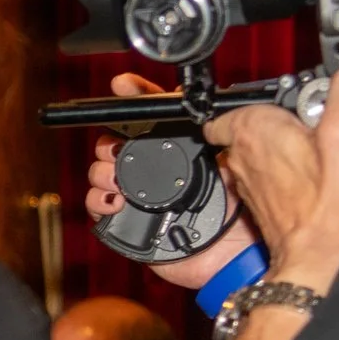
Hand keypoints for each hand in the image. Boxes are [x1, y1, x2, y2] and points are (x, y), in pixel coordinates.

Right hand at [82, 75, 262, 291]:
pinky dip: (99, 201)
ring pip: (102, 172)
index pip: (149, 116)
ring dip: (103, 171)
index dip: (134, 97)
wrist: (234, 253)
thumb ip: (217, 129)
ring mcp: (139, 198)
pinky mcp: (128, 224)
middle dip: (110, 141)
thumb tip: (204, 103)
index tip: (123, 86)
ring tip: (116, 178)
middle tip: (118, 148)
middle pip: (115, 143)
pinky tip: (114, 201)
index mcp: (176, 151)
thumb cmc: (239, 209)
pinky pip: (99, 207)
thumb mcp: (233, 158)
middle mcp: (155, 171)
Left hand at [202, 67, 338, 293]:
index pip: (234, 101)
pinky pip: (267, 178)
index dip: (261, 98)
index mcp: (253, 129)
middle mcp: (241, 156)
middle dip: (278, 122)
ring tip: (318, 155)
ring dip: (282, 150)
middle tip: (315, 128)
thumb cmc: (329, 206)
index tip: (288, 102)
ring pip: (259, 153)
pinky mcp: (259, 205)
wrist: (320, 260)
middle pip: (251, 126)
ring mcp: (247, 183)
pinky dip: (286, 175)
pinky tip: (313, 181)